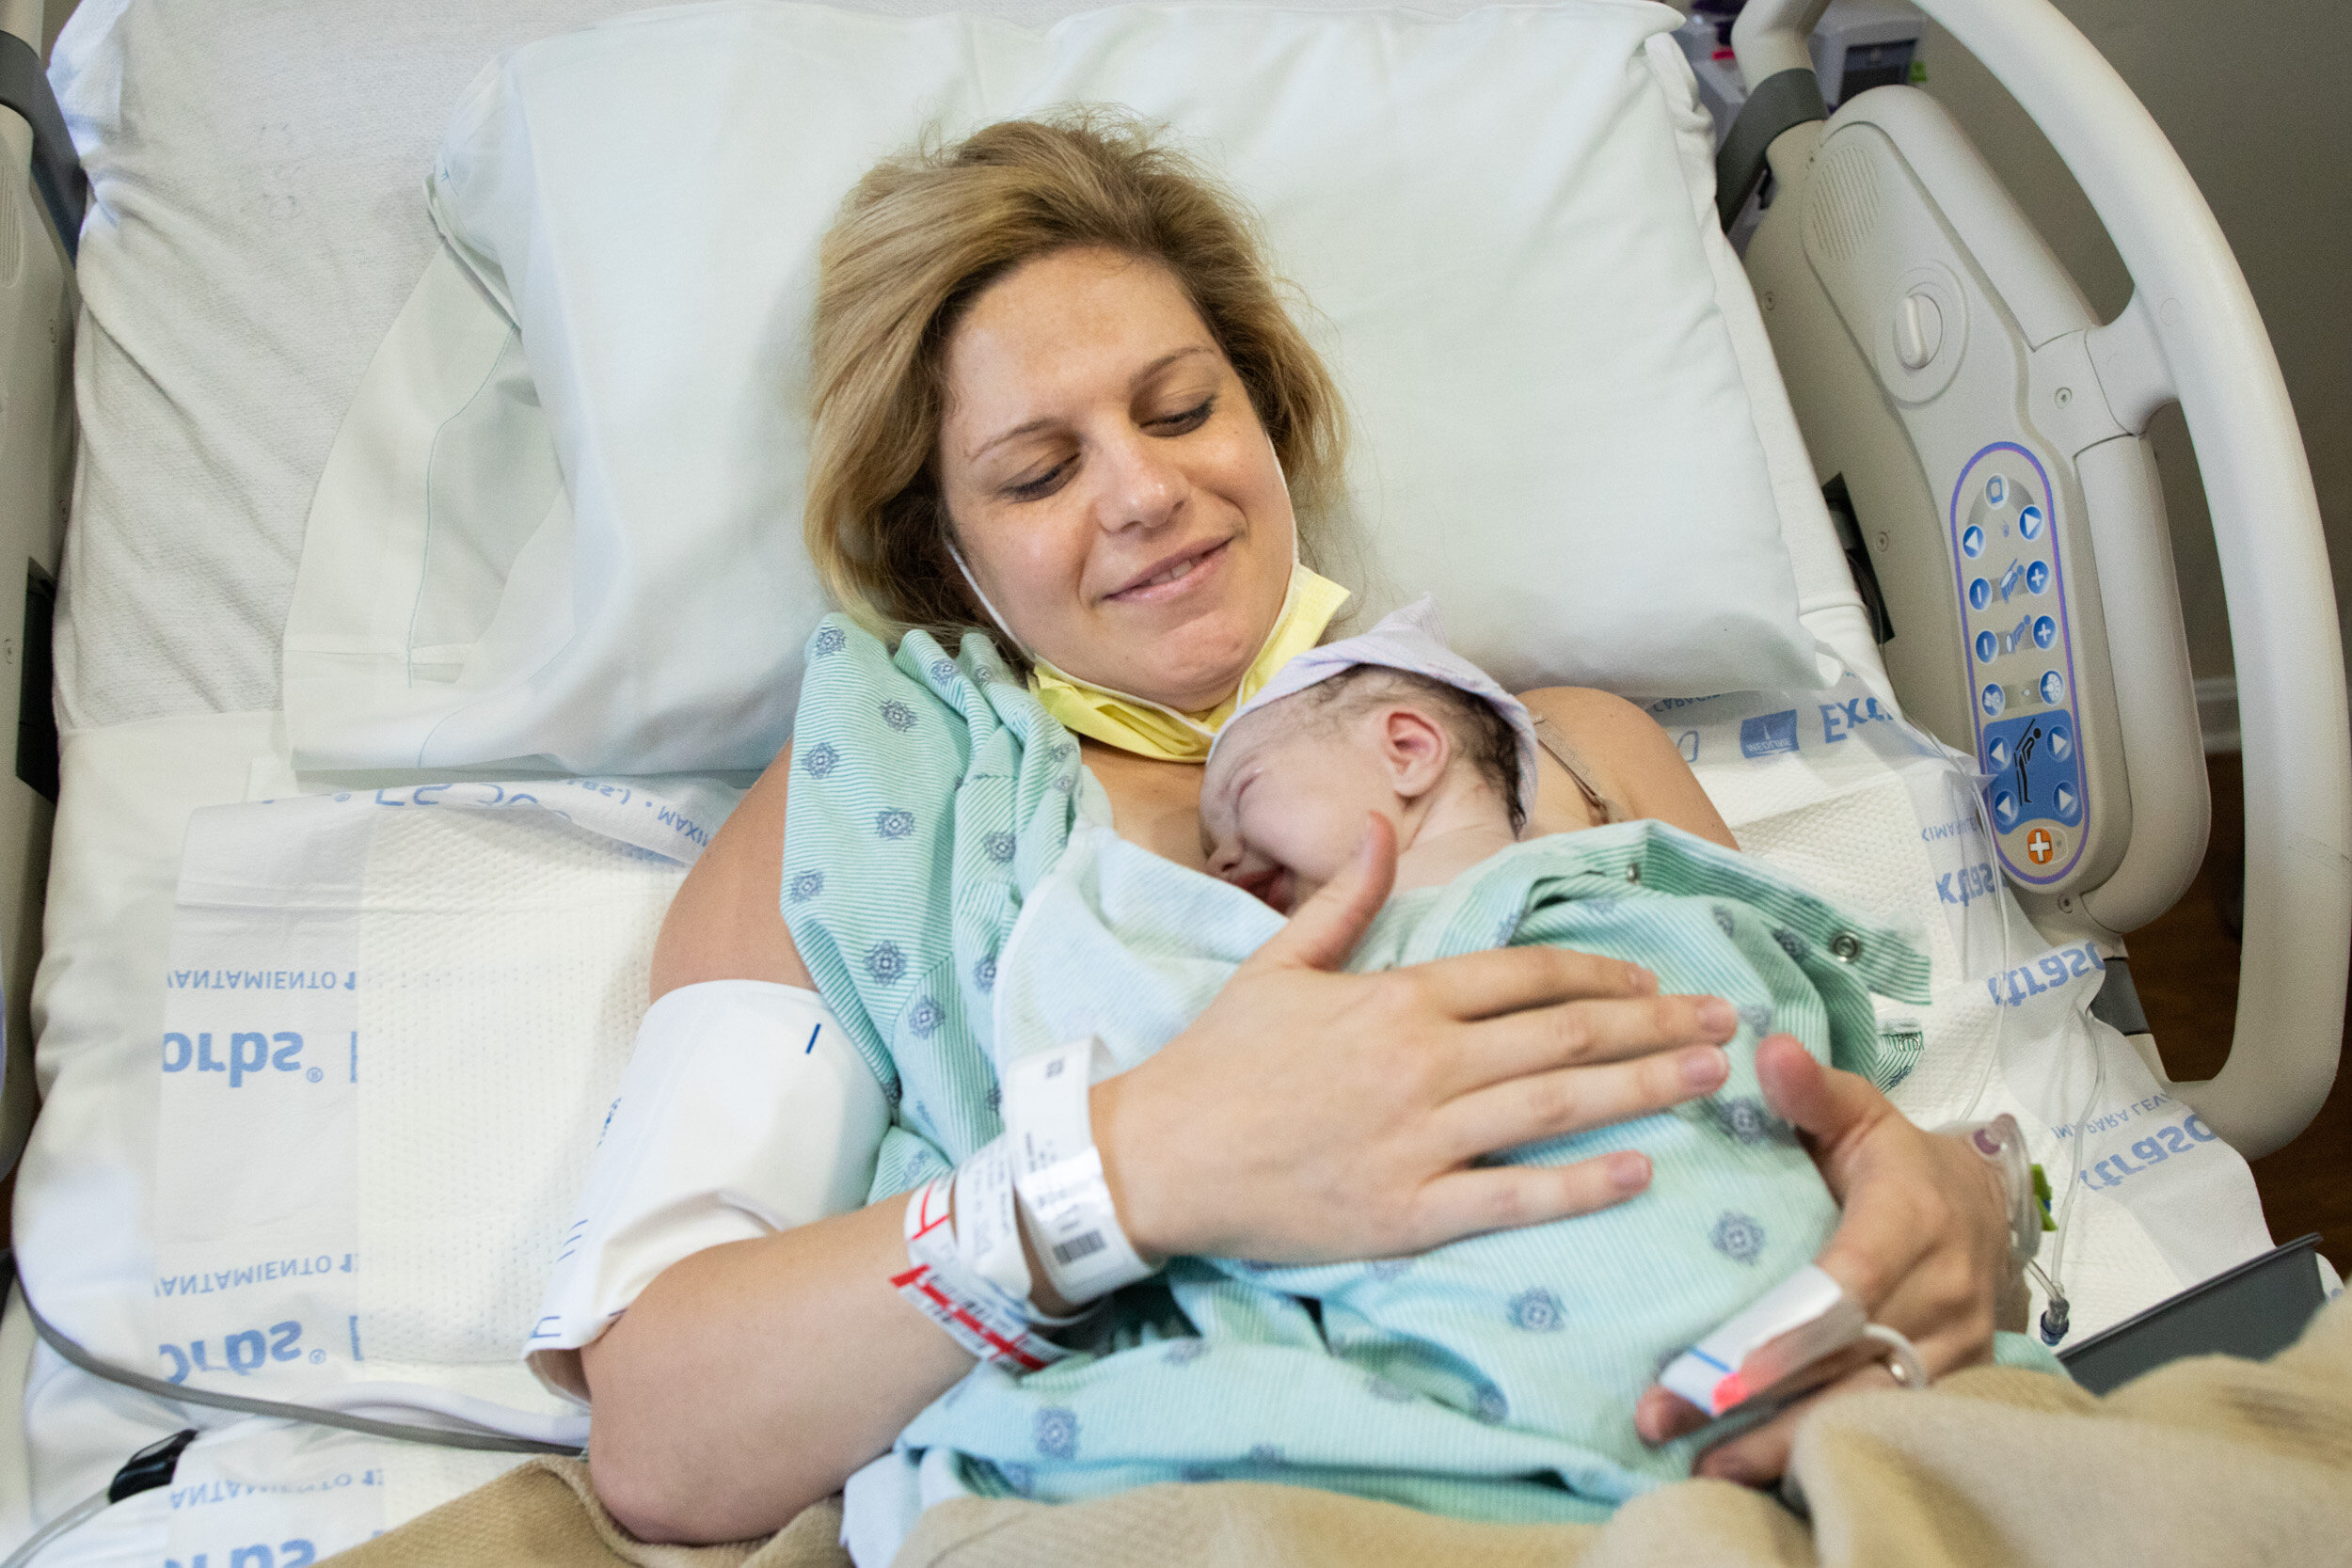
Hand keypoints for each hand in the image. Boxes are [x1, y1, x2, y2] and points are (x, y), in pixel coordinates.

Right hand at [1091, 814, 1738, 1263]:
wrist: (1158, 1156)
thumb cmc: (1218, 1061)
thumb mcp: (1277, 963)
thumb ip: (1342, 899)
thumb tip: (1373, 824)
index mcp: (1399, 1000)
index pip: (1524, 977)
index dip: (1599, 977)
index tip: (1652, 983)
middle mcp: (1424, 1064)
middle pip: (1565, 1038)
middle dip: (1655, 1027)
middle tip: (1726, 1025)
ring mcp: (1421, 1140)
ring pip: (1557, 1109)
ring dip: (1644, 1089)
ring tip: (1711, 1078)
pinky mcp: (1408, 1212)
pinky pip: (1513, 1196)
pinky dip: (1581, 1184)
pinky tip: (1639, 1170)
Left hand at [1633, 1033, 2010, 1482]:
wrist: (1983, 1209)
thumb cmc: (1897, 1161)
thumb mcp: (1860, 1114)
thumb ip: (1811, 1091)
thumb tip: (1764, 1047)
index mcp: (1911, 1218)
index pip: (1852, 1282)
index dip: (1792, 1328)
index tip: (1730, 1364)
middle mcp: (1940, 1293)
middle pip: (1846, 1360)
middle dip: (1758, 1398)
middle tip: (1670, 1417)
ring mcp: (1949, 1350)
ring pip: (1865, 1409)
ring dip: (1780, 1442)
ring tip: (1702, 1465)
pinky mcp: (1945, 1389)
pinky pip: (1882, 1428)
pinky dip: (1817, 1451)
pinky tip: (1751, 1471)